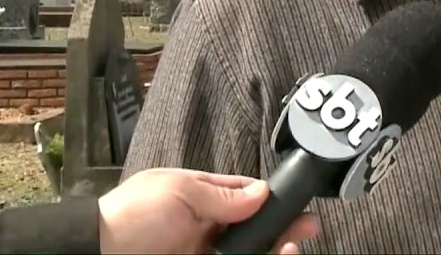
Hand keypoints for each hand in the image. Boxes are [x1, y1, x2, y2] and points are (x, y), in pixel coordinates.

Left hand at [98, 168, 321, 253]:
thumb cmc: (131, 217)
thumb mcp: (178, 192)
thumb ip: (222, 195)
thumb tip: (261, 192)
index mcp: (198, 199)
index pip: (243, 196)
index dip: (270, 199)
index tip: (295, 201)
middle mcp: (205, 229)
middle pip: (254, 228)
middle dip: (283, 226)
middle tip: (308, 227)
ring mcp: (204, 253)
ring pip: (251, 251)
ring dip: (276, 247)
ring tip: (292, 245)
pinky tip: (276, 254)